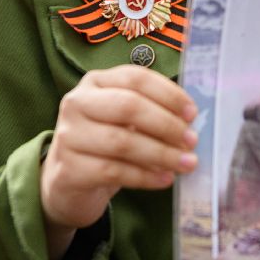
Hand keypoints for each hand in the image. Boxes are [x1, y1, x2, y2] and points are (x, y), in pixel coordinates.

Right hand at [40, 65, 196, 252]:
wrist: (67, 182)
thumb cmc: (104, 145)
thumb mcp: (123, 121)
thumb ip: (151, 113)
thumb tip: (190, 122)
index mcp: (95, 82)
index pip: (135, 78)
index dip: (168, 94)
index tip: (192, 113)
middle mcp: (77, 103)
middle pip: (128, 106)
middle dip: (166, 124)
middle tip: (191, 141)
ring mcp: (68, 136)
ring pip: (122, 141)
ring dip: (161, 153)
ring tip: (186, 163)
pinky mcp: (68, 169)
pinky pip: (114, 171)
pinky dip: (145, 176)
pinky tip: (165, 179)